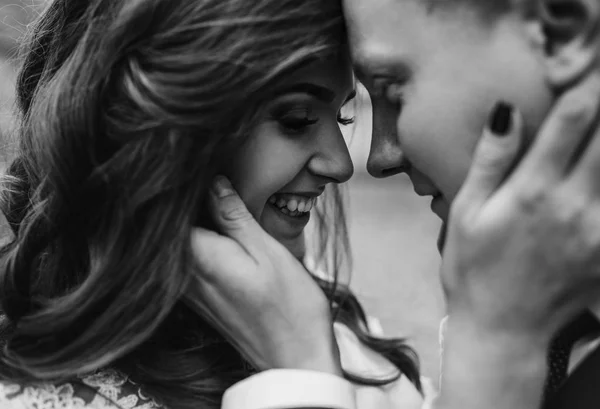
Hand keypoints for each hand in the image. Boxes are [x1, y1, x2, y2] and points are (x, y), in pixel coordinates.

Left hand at [183, 176, 341, 374]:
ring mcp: (190, 292)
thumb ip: (234, 216)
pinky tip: (222, 232)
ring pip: (179, 243)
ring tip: (219, 200)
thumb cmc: (290, 306)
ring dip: (194, 220)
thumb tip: (213, 182)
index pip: (170, 210)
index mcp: (198, 257)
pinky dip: (200, 241)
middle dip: (186, 200)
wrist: (295, 358)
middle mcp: (184, 276)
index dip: (181, 184)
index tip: (197, 165)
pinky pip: (188, 261)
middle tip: (210, 175)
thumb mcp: (267, 250)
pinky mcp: (200, 300)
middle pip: (171, 226)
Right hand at [442, 71, 599, 340]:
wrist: (502, 328)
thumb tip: (507, 111)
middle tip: (596, 99)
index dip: (586, 84)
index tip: (587, 70)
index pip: (572, 119)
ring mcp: (598, 229)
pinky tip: (594, 175)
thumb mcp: (467, 212)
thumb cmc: (473, 269)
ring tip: (594, 140)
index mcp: (534, 191)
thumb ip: (490, 160)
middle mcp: (575, 205)